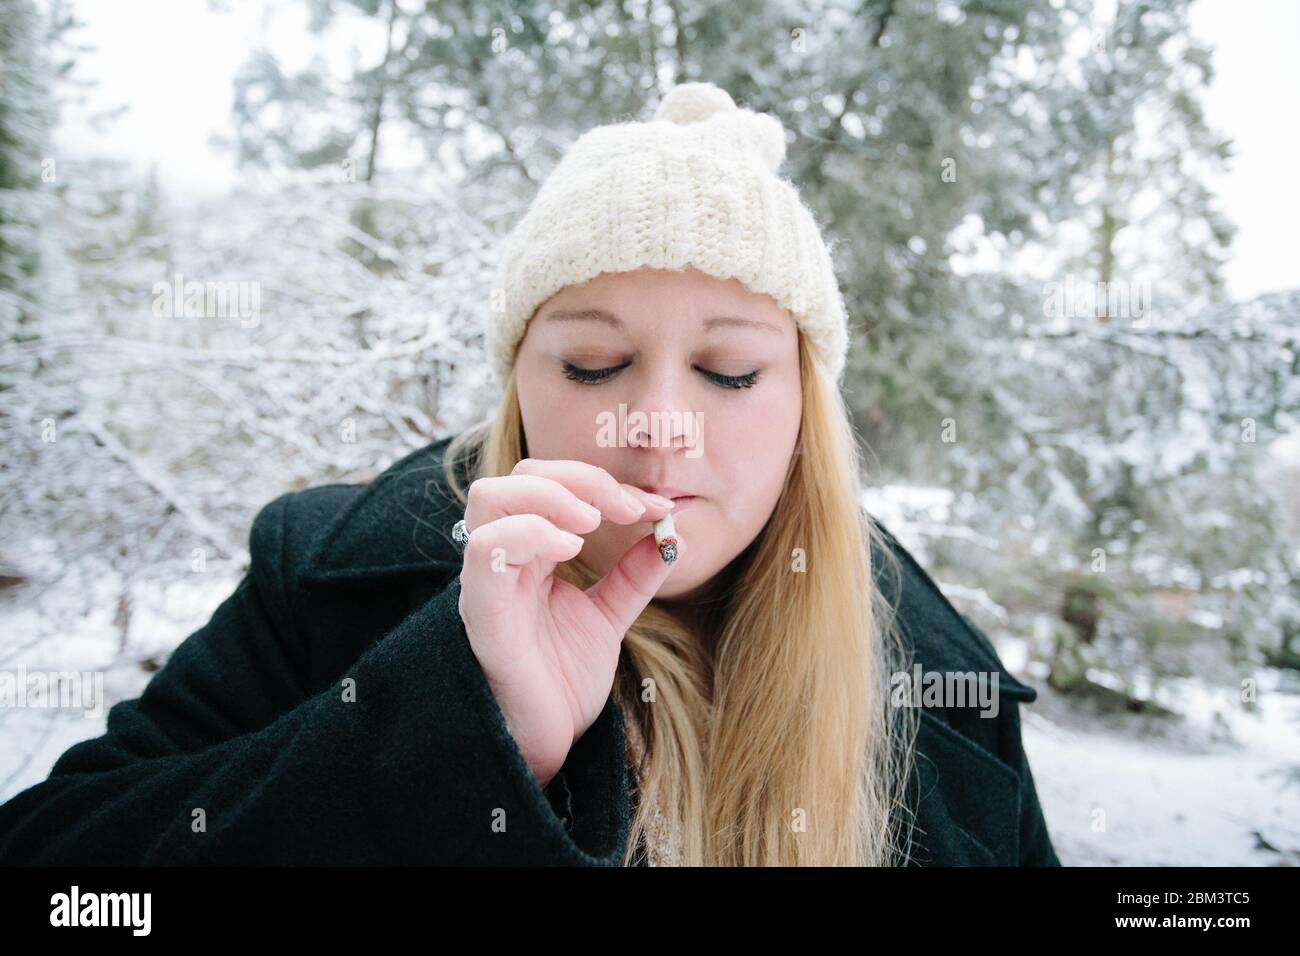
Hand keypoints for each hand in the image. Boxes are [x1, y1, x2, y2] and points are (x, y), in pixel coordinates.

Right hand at [456, 459, 679, 786]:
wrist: (543, 742)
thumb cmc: (560, 680)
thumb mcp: (609, 616)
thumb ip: (634, 575)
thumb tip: (673, 533)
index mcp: (529, 552)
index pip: (553, 484)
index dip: (607, 485)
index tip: (657, 506)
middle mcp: (502, 557)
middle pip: (519, 476)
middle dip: (580, 479)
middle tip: (626, 508)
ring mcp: (487, 580)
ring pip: (492, 497)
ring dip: (550, 496)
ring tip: (592, 524)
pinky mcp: (482, 611)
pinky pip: (485, 550)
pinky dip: (529, 534)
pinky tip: (569, 550)